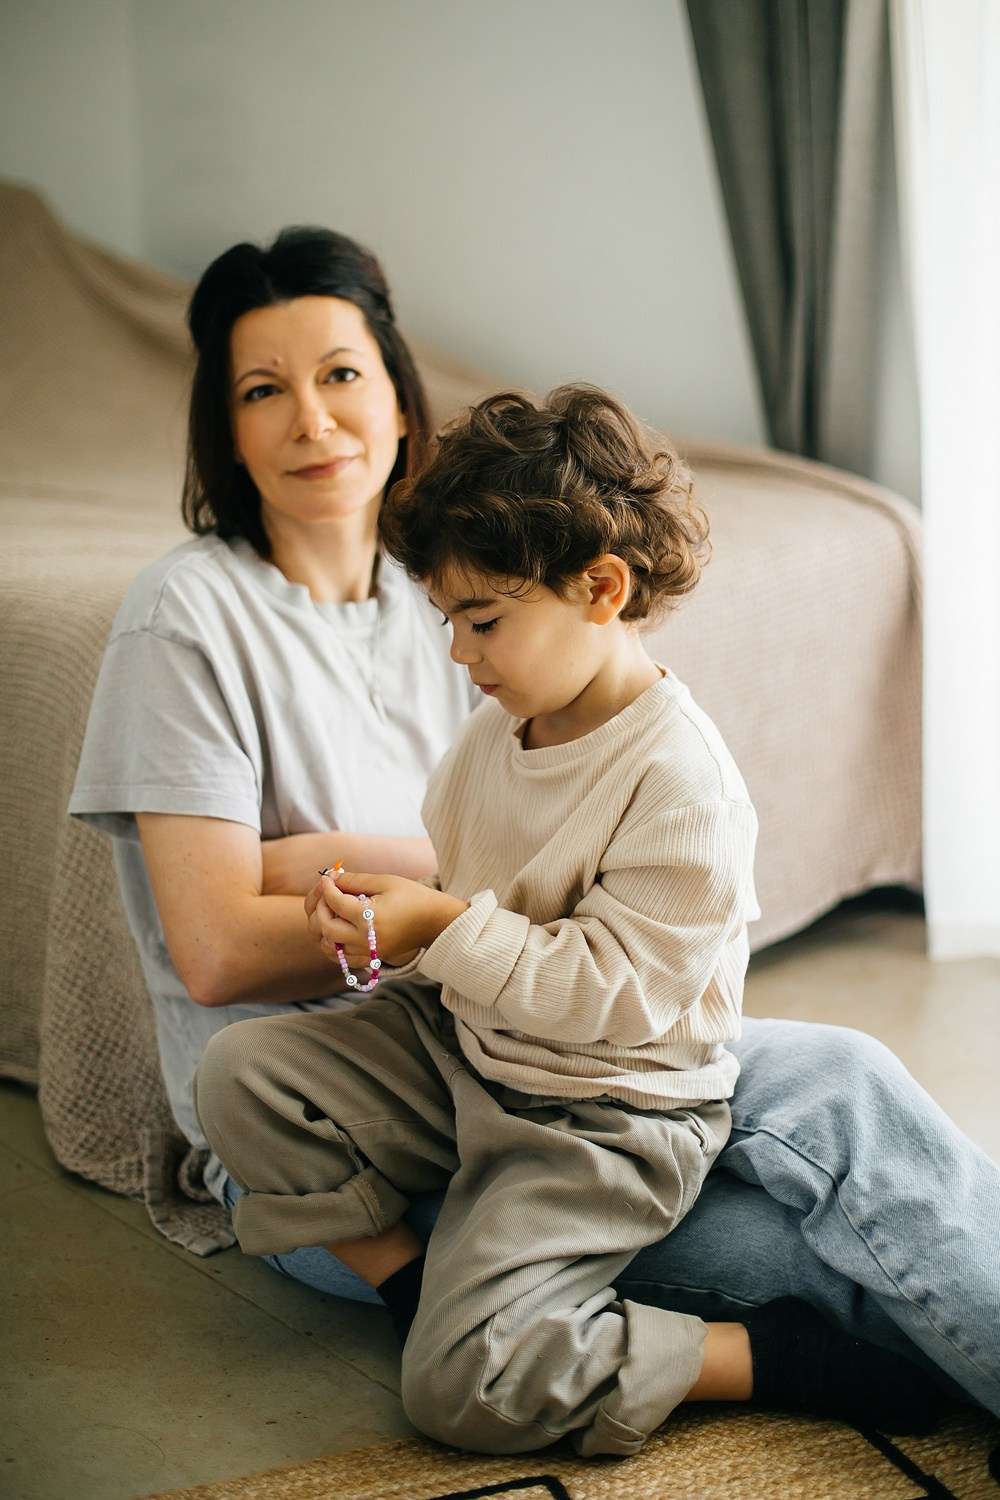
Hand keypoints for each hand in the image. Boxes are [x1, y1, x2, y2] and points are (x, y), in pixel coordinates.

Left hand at [305, 869, 468, 969]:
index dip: (327, 887)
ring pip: (328, 946)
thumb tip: (331, 877)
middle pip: (325, 928)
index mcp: (369, 917)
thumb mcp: (385, 881)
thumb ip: (355, 880)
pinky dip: (332, 944)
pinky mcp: (371, 958)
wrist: (435, 921)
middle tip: (327, 894)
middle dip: (320, 908)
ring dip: (323, 928)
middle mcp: (366, 939)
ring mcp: (368, 952)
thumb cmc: (413, 896)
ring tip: (331, 911)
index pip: (334, 902)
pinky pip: (341, 957)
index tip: (328, 877)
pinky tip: (337, 928)